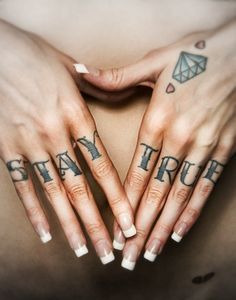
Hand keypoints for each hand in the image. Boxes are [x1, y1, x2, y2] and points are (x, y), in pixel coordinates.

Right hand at [0, 19, 135, 263]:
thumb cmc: (32, 55)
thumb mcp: (70, 66)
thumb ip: (97, 86)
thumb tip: (119, 89)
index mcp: (75, 115)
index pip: (102, 164)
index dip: (117, 195)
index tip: (128, 220)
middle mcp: (55, 134)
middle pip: (79, 187)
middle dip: (95, 222)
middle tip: (108, 250)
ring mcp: (29, 144)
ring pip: (53, 193)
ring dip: (68, 224)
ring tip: (82, 249)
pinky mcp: (6, 148)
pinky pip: (21, 185)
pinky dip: (33, 210)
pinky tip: (44, 232)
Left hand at [82, 20, 235, 268]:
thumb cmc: (195, 55)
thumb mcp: (153, 61)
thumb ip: (116, 77)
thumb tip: (80, 73)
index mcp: (158, 119)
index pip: (137, 172)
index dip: (125, 204)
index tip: (117, 230)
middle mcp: (180, 138)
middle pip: (156, 192)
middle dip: (141, 227)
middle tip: (128, 256)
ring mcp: (203, 145)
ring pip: (179, 195)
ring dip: (164, 226)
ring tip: (151, 252)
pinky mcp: (223, 147)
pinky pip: (206, 184)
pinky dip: (193, 209)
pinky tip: (181, 230)